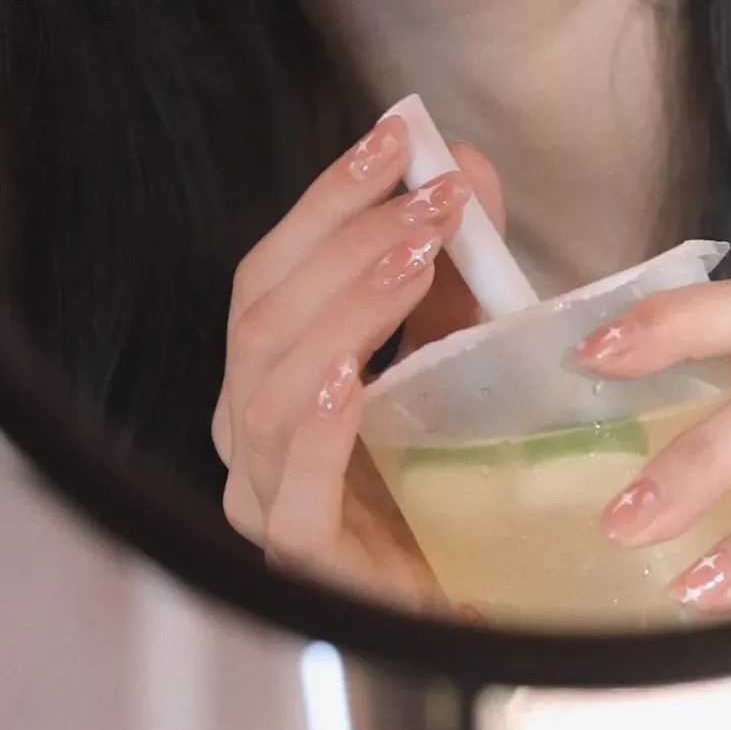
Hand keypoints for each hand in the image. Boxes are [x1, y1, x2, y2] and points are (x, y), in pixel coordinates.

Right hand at [212, 114, 502, 606]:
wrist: (483, 593)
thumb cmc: (450, 464)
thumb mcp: (458, 341)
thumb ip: (458, 258)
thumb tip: (462, 159)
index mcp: (268, 369)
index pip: (271, 267)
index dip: (327, 197)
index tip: (395, 136)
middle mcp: (247, 429)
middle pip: (263, 314)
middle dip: (348, 241)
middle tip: (433, 199)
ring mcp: (265, 498)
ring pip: (268, 389)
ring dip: (343, 312)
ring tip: (416, 261)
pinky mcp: (306, 562)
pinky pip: (290, 495)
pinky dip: (314, 431)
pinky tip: (350, 379)